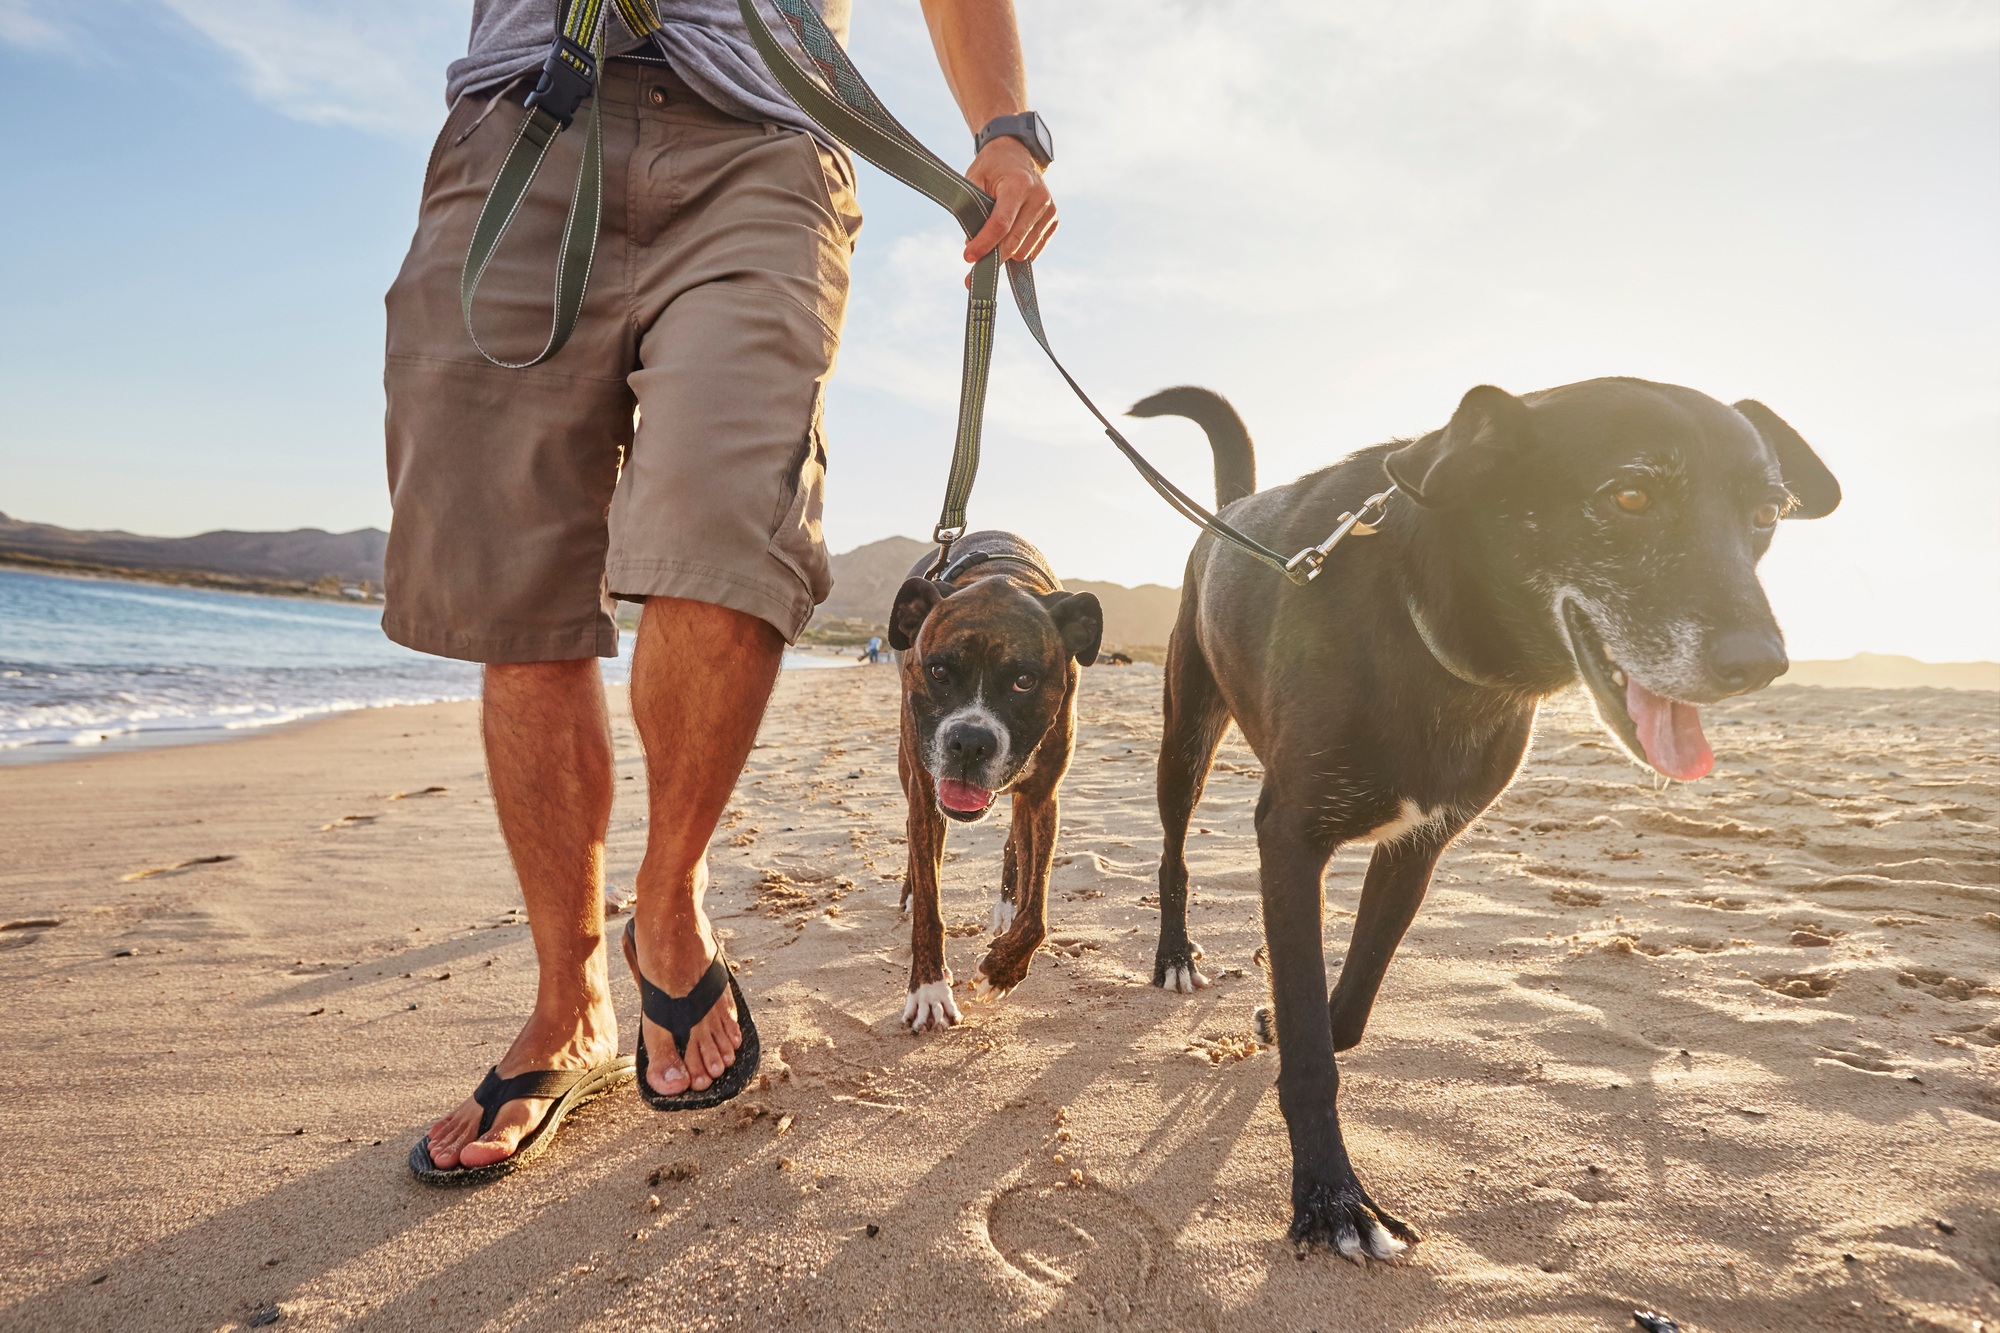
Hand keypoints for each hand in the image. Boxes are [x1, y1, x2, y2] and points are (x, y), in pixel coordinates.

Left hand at [962, 136, 1055, 265]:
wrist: (1017, 153)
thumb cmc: (992, 167)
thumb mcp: (975, 178)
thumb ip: (972, 208)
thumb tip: (972, 244)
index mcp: (1019, 184)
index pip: (1001, 223)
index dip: (984, 243)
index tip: (968, 258)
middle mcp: (1039, 198)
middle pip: (1014, 242)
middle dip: (993, 258)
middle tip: (973, 272)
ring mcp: (1049, 210)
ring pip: (1025, 251)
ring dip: (1005, 255)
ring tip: (990, 248)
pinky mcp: (1053, 220)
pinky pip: (1035, 249)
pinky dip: (1018, 251)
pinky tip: (1007, 242)